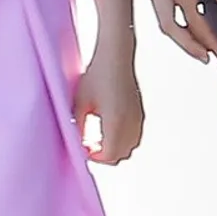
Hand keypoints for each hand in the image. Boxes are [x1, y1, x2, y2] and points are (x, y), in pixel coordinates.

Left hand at [76, 40, 146, 166]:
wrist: (116, 57)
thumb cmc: (96, 76)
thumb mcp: (80, 103)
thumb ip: (78, 127)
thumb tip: (76, 144)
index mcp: (115, 121)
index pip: (109, 154)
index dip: (95, 158)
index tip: (83, 150)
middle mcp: (131, 122)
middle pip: (122, 154)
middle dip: (105, 156)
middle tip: (89, 147)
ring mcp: (138, 117)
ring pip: (131, 146)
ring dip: (115, 148)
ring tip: (98, 139)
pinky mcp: (140, 112)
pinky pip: (135, 135)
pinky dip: (123, 139)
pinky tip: (109, 129)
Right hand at [143, 0, 216, 63]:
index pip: (193, 18)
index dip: (207, 37)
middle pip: (169, 26)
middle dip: (189, 46)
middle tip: (208, 58)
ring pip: (161, 20)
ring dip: (179, 38)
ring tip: (199, 49)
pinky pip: (159, 10)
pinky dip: (171, 24)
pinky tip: (187, 27)